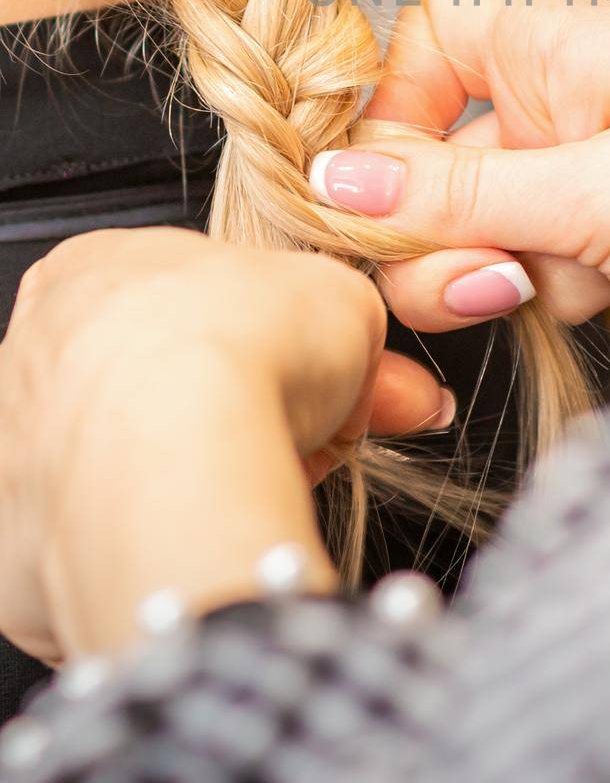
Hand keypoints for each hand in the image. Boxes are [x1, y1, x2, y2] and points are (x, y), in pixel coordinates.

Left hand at [0, 227, 450, 661]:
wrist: (177, 466)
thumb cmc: (234, 356)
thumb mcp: (340, 297)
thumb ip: (347, 318)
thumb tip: (372, 359)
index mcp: (96, 265)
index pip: (192, 300)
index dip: (273, 339)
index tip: (318, 374)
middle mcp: (37, 349)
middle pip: (160, 380)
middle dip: (246, 409)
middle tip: (314, 435)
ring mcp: (17, 448)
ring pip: (129, 462)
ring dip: (203, 473)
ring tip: (270, 486)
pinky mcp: (15, 546)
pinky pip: (101, 543)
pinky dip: (157, 543)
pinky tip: (211, 535)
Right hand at [310, 0, 609, 347]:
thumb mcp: (601, 188)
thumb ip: (459, 194)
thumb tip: (336, 183)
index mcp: (559, 47)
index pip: (426, 45)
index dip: (390, 110)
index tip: (378, 189)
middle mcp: (566, 104)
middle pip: (436, 158)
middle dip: (439, 228)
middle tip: (483, 276)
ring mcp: (590, 179)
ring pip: (478, 230)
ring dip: (501, 272)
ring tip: (572, 280)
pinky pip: (533, 273)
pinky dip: (555, 296)